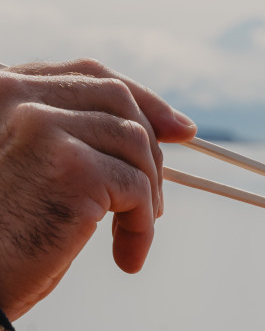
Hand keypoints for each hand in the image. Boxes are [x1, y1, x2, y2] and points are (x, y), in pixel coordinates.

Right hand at [0, 58, 196, 319]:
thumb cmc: (2, 240)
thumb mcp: (35, 170)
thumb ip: (78, 136)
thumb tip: (173, 127)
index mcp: (3, 90)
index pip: (88, 75)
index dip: (141, 98)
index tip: (179, 129)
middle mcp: (16, 96)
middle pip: (118, 100)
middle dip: (151, 149)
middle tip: (157, 203)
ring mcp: (44, 126)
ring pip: (135, 144)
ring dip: (146, 194)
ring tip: (131, 235)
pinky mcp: (72, 166)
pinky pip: (137, 188)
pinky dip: (141, 225)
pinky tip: (126, 255)